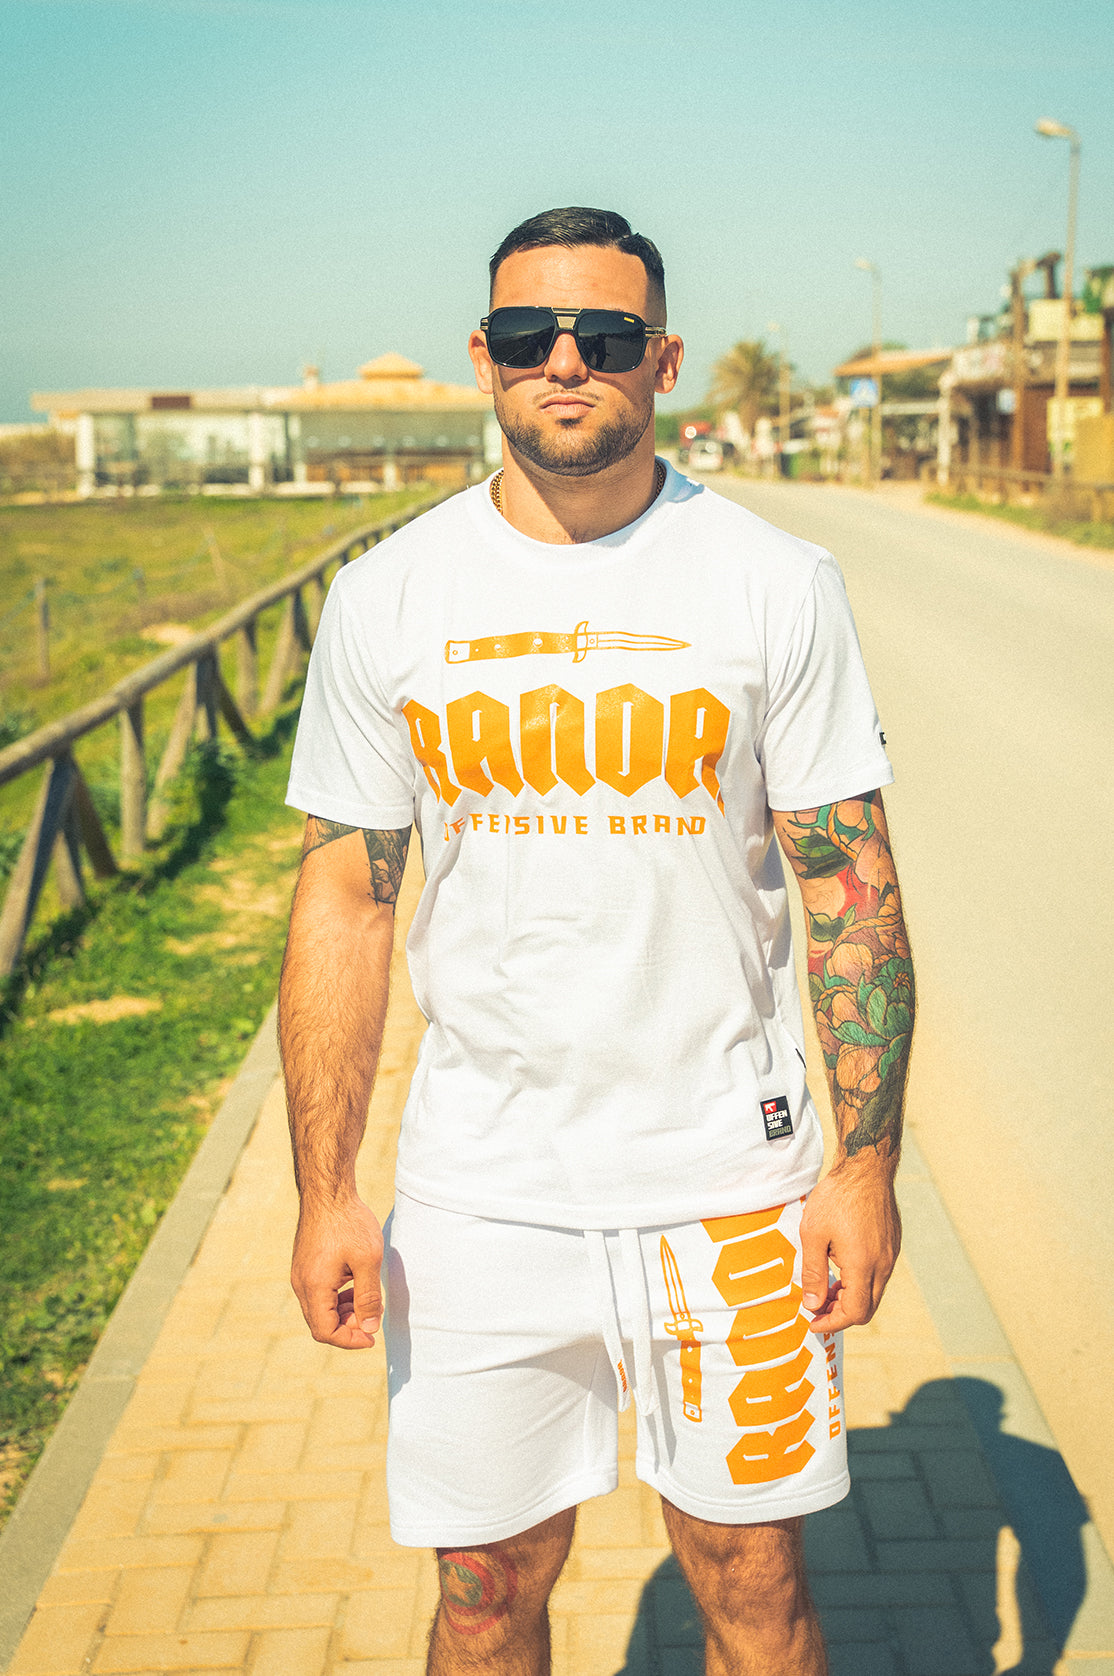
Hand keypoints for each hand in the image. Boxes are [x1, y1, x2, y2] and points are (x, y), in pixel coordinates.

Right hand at [291, 1197, 383, 1348]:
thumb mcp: (368, 1261)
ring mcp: (301, 1274)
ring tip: (368, 1299)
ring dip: (344, 1311)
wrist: (328, 1192)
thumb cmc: (349, 1223)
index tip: (372, 1336)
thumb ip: (369, 1298)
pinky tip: (356, 1283)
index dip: (349, 1340)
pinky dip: (338, 1297)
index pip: (325, 1332)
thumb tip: (369, 1328)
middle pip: (321, 1323)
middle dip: (349, 1326)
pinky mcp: (305, 1265)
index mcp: (314, 1287)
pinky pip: (319, 1293)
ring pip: (320, 1308)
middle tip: (373, 1315)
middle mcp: (302, 1284)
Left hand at [800, 1157, 900, 1333]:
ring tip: (825, 1288)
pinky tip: (840, 1269)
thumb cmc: (836, 1198)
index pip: (854, 1313)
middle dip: (840, 1314)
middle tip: (816, 1307)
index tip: (812, 1321)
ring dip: (850, 1298)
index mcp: (863, 1265)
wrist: (866, 1168)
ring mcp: (891, 1255)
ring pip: (873, 1293)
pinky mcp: (892, 1245)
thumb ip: (812, 1273)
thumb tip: (812, 1304)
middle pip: (866, 1309)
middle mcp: (882, 1265)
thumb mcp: (813, 1234)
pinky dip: (859, 1282)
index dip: (831, 1323)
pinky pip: (878, 1275)